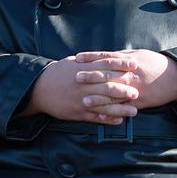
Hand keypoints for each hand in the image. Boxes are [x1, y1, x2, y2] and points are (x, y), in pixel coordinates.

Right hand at [23, 54, 139, 123]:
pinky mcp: (78, 112)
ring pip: (104, 104)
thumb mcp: (72, 63)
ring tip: (134, 111)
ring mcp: (81, 99)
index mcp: (83, 69)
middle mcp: (83, 84)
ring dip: (120, 108)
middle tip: (138, 91)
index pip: (105, 65)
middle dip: (124, 89)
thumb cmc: (57, 73)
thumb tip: (106, 57)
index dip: (121, 65)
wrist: (39, 88)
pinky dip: (108, 119)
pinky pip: (96, 117)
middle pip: (107, 86)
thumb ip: (89, 61)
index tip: (134, 65)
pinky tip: (119, 120)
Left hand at [75, 50, 176, 109]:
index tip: (77, 57)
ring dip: (98, 98)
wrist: (176, 78)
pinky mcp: (139, 102)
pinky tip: (101, 114)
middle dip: (91, 76)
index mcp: (129, 61)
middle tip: (75, 77)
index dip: (91, 57)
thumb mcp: (139, 54)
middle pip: (107, 75)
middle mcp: (131, 75)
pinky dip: (112, 111)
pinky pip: (123, 108)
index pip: (106, 57)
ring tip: (84, 100)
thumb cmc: (156, 63)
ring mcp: (135, 90)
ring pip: (113, 94)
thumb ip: (121, 56)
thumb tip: (105, 56)